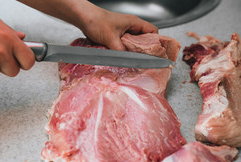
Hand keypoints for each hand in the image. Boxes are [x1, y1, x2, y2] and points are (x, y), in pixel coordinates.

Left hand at [18, 0, 157, 50]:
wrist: (84, 19)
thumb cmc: (97, 22)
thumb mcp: (111, 39)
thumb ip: (121, 51)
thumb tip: (129, 62)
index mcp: (134, 23)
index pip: (153, 32)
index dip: (156, 43)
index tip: (156, 54)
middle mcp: (131, 27)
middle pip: (145, 40)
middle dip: (145, 50)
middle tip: (144, 60)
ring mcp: (124, 32)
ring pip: (135, 44)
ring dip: (134, 52)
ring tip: (134, 60)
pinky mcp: (117, 37)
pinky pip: (126, 45)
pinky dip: (126, 52)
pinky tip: (123, 57)